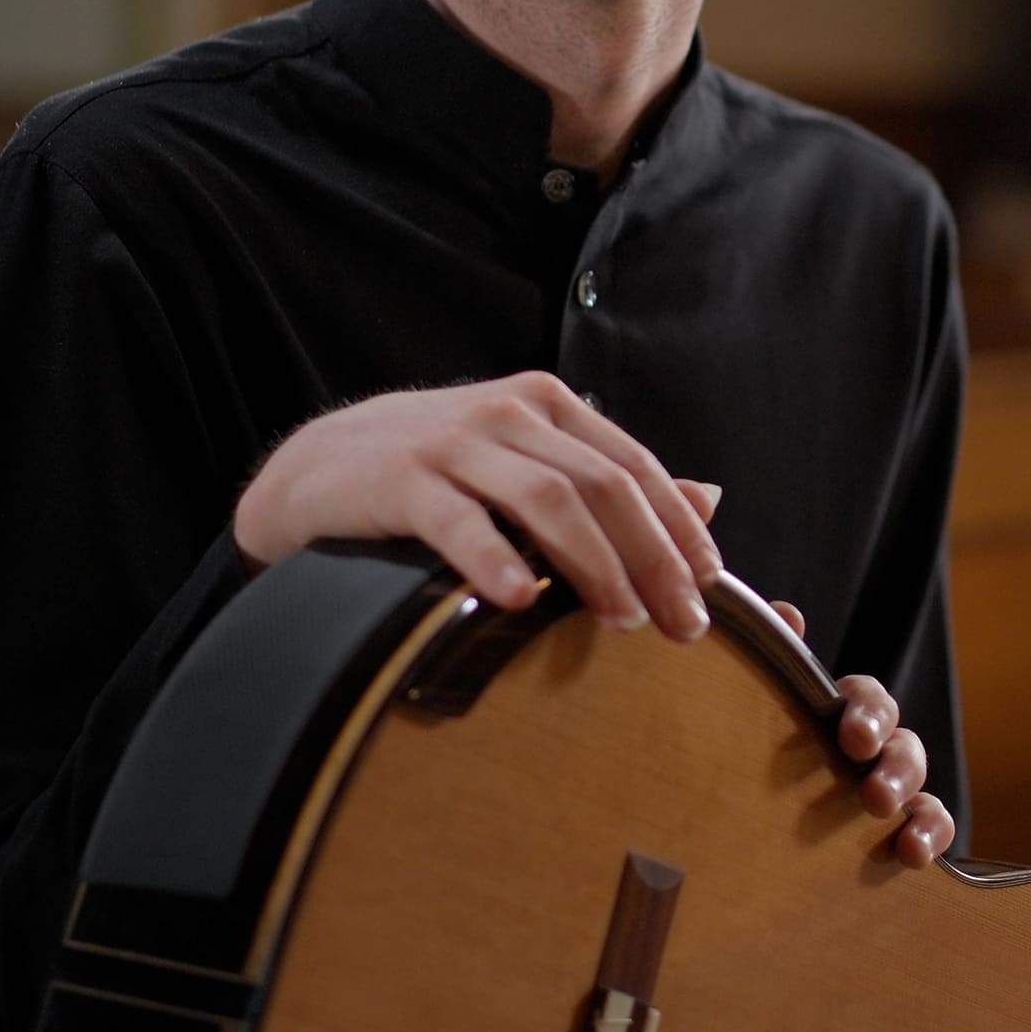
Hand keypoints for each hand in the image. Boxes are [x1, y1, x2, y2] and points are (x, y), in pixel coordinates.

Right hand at [233, 372, 723, 641]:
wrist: (320, 464)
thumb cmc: (439, 473)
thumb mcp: (527, 462)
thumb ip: (609, 479)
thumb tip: (711, 498)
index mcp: (547, 404)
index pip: (633, 465)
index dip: (678, 528)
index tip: (711, 589)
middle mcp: (508, 412)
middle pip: (602, 484)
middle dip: (652, 557)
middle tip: (684, 627)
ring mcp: (453, 442)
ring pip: (545, 498)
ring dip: (594, 563)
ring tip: (623, 622)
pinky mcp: (400, 478)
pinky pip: (457, 520)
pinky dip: (494, 558)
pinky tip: (519, 601)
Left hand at [770, 600, 954, 868]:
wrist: (743, 814)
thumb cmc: (757, 741)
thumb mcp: (758, 696)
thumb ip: (775, 655)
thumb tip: (789, 615)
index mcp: (840, 710)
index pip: (867, 698)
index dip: (867, 713)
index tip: (853, 741)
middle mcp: (873, 745)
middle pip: (900, 741)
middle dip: (893, 765)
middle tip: (873, 794)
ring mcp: (892, 785)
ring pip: (919, 781)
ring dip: (916, 804)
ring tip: (899, 834)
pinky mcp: (902, 826)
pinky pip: (933, 825)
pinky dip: (932, 835)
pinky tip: (914, 855)